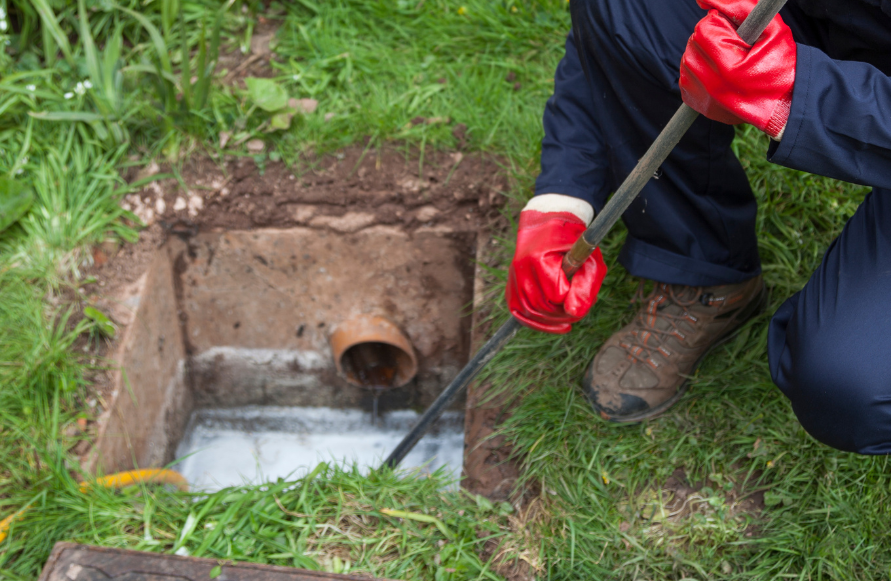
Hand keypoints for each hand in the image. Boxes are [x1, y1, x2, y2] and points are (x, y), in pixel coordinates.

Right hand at [506, 196, 606, 333]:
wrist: (548, 223)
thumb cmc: (573, 241)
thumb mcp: (589, 259)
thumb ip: (586, 286)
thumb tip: (575, 313)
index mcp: (539, 258)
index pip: (555, 294)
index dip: (571, 300)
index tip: (582, 295)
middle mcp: (521, 268)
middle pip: (540, 307)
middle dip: (561, 315)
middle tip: (577, 312)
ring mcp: (513, 277)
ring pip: (528, 312)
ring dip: (550, 320)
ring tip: (566, 317)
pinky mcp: (511, 284)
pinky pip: (518, 311)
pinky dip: (534, 321)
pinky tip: (551, 322)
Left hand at [679, 0, 796, 139]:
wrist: (786, 101)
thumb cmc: (782, 63)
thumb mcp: (770, 29)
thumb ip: (739, 7)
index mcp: (729, 67)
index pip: (704, 29)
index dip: (721, 24)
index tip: (737, 32)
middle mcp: (712, 85)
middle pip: (693, 43)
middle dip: (712, 38)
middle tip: (734, 46)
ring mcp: (703, 97)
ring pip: (688, 59)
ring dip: (704, 53)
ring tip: (728, 59)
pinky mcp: (698, 104)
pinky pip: (686, 76)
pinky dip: (699, 69)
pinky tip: (718, 72)